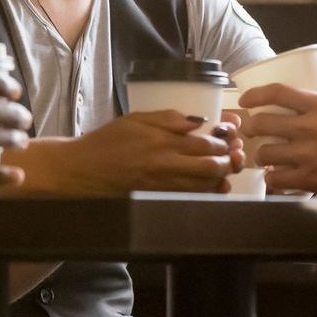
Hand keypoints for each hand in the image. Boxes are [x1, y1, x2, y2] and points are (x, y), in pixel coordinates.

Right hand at [46, 111, 237, 194]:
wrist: (82, 170)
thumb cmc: (107, 141)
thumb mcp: (135, 119)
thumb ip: (167, 118)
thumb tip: (198, 121)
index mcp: (161, 141)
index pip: (204, 142)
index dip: (224, 139)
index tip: (230, 134)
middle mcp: (165, 164)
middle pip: (210, 166)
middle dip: (228, 160)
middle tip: (234, 153)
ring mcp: (162, 185)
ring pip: (204, 185)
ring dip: (221, 177)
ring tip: (227, 169)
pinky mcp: (157, 198)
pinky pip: (190, 197)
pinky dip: (206, 192)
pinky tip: (212, 187)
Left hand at [239, 85, 316, 196]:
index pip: (277, 92)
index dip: (255, 94)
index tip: (246, 99)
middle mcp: (309, 128)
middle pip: (262, 123)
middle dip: (253, 127)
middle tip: (254, 131)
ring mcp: (307, 155)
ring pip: (264, 152)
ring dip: (262, 155)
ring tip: (267, 157)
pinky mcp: (309, 179)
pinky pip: (276, 179)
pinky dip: (273, 178)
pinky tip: (278, 177)